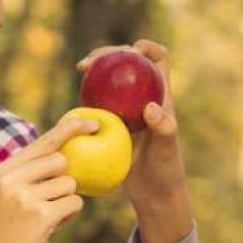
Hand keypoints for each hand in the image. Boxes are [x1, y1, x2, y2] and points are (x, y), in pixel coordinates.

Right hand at [0, 117, 94, 242]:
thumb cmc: (4, 236)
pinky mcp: (39, 216)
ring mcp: (24, 197)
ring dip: (65, 202)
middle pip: (61, 162)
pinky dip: (68, 216)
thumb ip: (29, 175)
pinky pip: (73, 204)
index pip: (43, 141)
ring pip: (69, 185)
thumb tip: (65, 154)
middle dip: (64, 181)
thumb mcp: (7, 199)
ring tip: (45, 219)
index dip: (71, 128)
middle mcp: (10, 179)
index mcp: (2, 171)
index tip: (93, 122)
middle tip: (49, 201)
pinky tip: (51, 227)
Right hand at [75, 40, 187, 210]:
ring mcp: (126, 110)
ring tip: (82, 69)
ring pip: (109, 80)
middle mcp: (143, 98)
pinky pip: (97, 103)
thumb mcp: (166, 151)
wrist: (153, 193)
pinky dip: (87, 96)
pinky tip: (75, 98)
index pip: (158, 60)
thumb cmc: (165, 171)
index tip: (131, 50)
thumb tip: (150, 107)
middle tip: (92, 61)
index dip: (147, 48)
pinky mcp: (111, 124)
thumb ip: (164, 128)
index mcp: (161, 96)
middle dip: (110, 53)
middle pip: (127, 63)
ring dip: (96, 69)